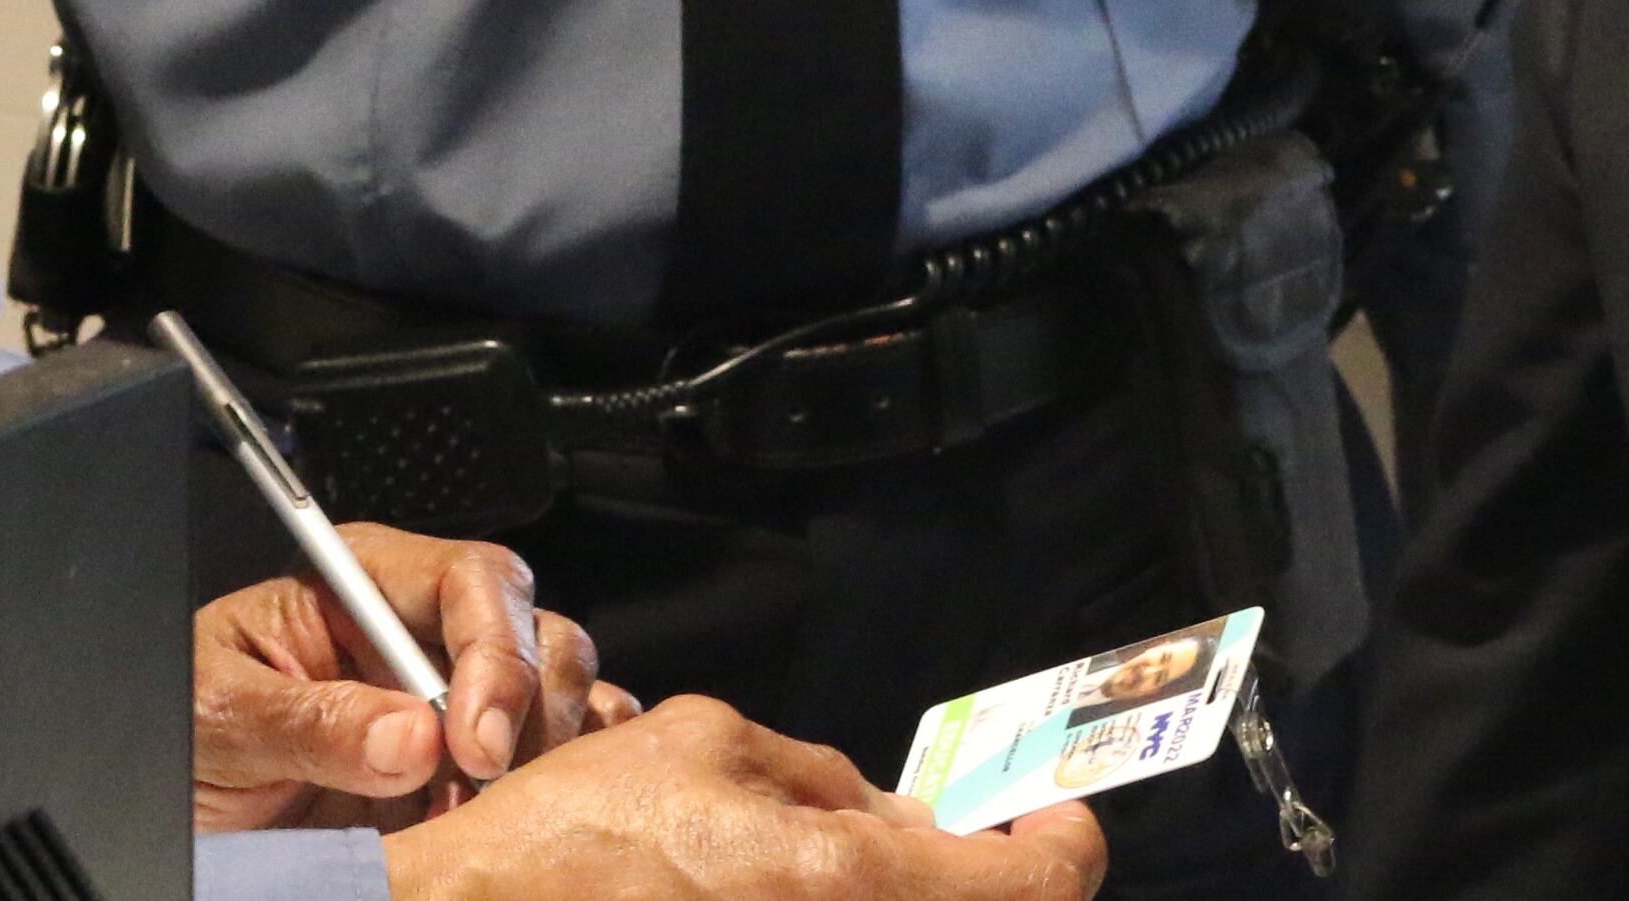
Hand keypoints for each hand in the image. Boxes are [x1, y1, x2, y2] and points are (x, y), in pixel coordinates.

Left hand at [193, 526, 627, 831]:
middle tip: (479, 787)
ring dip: (538, 757)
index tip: (473, 739)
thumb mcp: (220, 720)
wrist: (189, 821)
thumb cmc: (185, 743)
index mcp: (362, 588)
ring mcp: (454, 703)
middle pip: (534, 631)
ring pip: (558, 694)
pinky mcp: (471, 769)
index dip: (491, 651)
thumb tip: (413, 735)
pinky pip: (558, 753)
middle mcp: (422, 635)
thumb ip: (309, 720)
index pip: (470, 580)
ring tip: (473, 817)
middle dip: (525, 710)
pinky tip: (525, 818)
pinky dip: (563, 782)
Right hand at [381, 697, 1108, 900]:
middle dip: (977, 875)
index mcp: (840, 883)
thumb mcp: (701, 743)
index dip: (1061, 843)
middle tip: (950, 840)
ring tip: (837, 863)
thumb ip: (820, 775)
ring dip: (905, 893)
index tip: (1052, 816)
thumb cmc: (566, 847)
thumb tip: (901, 813)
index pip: (1035, 888)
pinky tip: (789, 891)